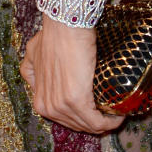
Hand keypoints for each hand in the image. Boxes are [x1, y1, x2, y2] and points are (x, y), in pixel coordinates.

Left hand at [20, 19, 122, 133]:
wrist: (65, 25)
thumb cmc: (53, 35)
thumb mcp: (33, 55)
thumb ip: (32, 70)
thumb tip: (35, 74)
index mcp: (39, 101)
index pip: (66, 119)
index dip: (83, 116)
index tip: (98, 108)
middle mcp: (47, 108)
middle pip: (78, 124)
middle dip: (96, 120)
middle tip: (110, 109)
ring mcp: (60, 106)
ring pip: (88, 125)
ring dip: (106, 122)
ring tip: (118, 111)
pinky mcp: (76, 101)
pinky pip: (97, 123)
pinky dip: (111, 122)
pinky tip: (120, 114)